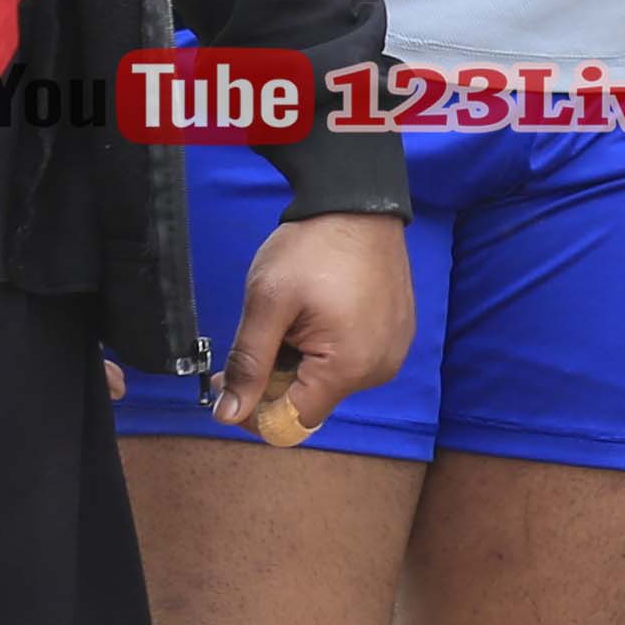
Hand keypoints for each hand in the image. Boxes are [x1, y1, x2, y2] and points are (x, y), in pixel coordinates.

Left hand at [215, 210, 412, 444]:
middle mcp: (378, 369)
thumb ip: (248, 363)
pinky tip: (316, 315)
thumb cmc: (312, 247)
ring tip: (291, 320)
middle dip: (274, 382)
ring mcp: (392, 351)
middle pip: (311, 402)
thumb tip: (228, 415)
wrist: (358, 202)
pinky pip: (352, 361)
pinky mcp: (397, 335)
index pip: (292, 421)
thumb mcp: (267, 303)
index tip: (231, 379)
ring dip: (300, 364)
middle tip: (254, 340)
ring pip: (328, 382)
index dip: (253, 410)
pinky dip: (325, 349)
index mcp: (348, 366)